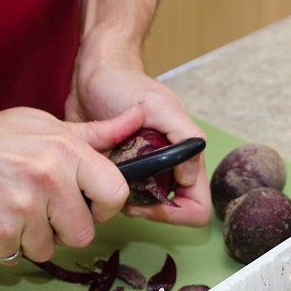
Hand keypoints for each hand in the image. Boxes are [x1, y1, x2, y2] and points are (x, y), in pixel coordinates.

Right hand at [0, 106, 143, 264]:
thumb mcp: (46, 126)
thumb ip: (94, 134)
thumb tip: (137, 120)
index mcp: (66, 151)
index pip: (116, 193)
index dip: (106, 207)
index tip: (90, 206)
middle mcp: (49, 178)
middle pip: (83, 234)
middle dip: (65, 229)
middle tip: (42, 210)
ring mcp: (23, 207)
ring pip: (49, 249)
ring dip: (32, 238)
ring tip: (13, 209)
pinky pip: (17, 256)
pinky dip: (6, 245)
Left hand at [66, 63, 210, 226]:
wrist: (93, 76)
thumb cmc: (126, 85)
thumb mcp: (160, 106)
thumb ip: (184, 137)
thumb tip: (189, 176)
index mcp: (186, 157)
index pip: (198, 207)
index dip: (177, 213)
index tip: (151, 202)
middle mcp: (171, 169)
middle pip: (176, 214)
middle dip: (154, 214)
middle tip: (127, 201)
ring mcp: (148, 172)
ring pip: (150, 211)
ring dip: (133, 207)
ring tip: (112, 190)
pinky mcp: (125, 172)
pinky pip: (126, 199)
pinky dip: (115, 197)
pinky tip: (103, 182)